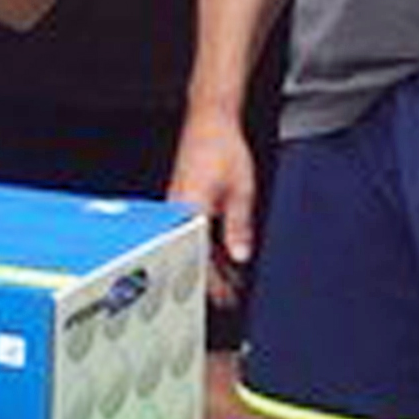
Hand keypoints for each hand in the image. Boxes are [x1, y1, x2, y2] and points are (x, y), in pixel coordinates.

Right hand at [167, 113, 256, 308]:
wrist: (210, 121)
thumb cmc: (221, 148)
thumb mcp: (240, 190)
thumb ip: (239, 226)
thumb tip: (240, 256)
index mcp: (188, 211)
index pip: (196, 257)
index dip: (211, 282)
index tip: (224, 298)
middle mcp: (177, 210)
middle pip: (192, 254)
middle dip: (212, 278)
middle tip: (230, 298)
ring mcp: (178, 206)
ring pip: (193, 243)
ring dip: (212, 262)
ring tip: (232, 281)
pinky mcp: (183, 200)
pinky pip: (193, 230)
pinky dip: (210, 244)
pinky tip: (225, 254)